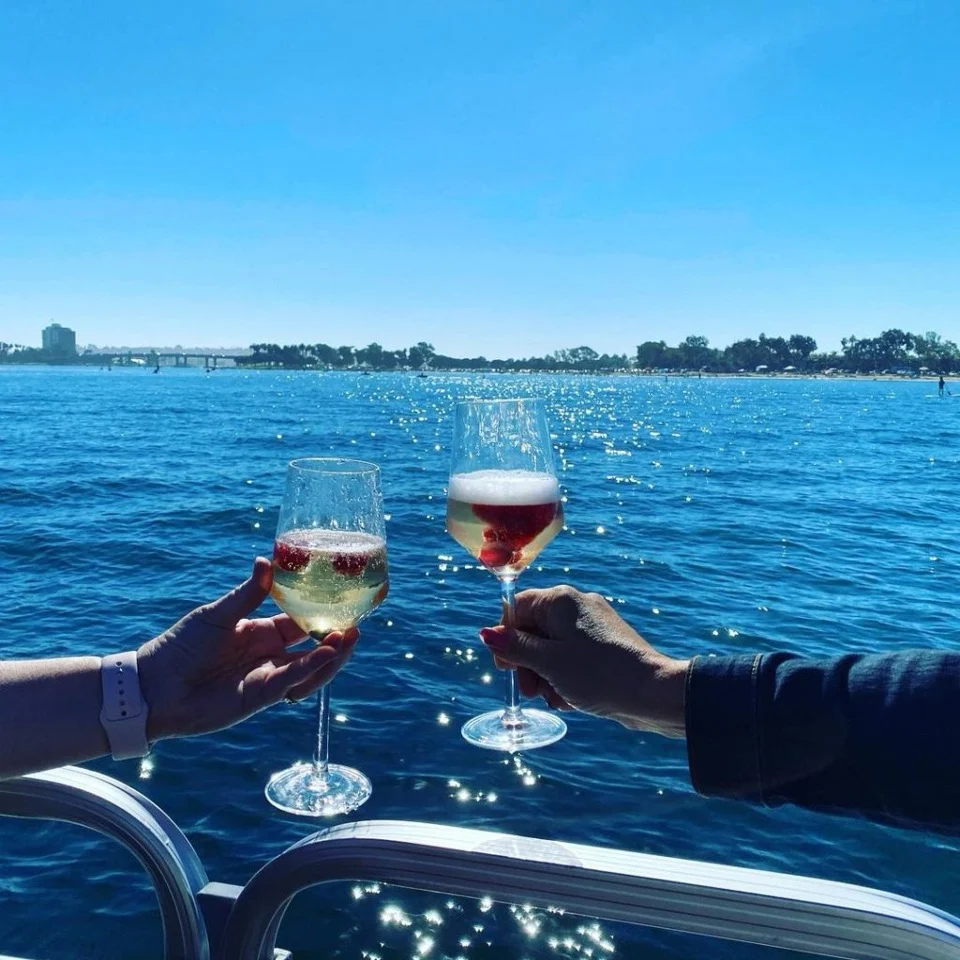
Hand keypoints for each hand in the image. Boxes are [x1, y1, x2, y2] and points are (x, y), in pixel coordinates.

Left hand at [137, 558, 356, 740]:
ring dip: (332, 656)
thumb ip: (247, 594)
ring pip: (310, 668)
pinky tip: (326, 653)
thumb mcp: (217, 614)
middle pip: (314, 648)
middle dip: (337, 638)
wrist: (152, 686)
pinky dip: (310, 668)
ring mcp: (266, 678)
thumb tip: (267, 561)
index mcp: (261, 632)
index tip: (344, 601)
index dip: (324, 614)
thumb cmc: (179, 646)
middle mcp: (269, 656)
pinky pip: (291, 681)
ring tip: (348, 638)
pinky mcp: (259, 698)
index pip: (301, 622)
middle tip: (356, 625)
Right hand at [480, 585, 687, 736]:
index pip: (517, 608)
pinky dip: (564, 678)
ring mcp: (592, 626)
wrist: (653, 693)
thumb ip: (515, 647)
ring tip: (553, 698)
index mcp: (561, 601)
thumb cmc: (599, 674)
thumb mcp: (548, 663)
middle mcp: (576, 607)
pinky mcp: (604, 646)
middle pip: (533, 631)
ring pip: (551, 648)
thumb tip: (486, 633)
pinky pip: (572, 658)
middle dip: (527, 664)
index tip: (505, 667)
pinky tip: (569, 699)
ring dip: (545, 676)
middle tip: (531, 691)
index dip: (506, 638)